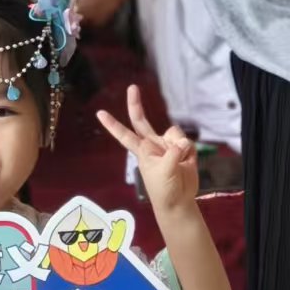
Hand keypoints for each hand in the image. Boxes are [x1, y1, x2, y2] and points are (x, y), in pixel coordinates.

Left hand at [97, 85, 199, 215]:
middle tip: (132, 87)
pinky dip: (190, 150)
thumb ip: (173, 152)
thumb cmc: (164, 190)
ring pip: (174, 132)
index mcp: (142, 150)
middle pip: (142, 121)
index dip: (113, 124)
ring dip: (179, 143)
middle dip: (136, 104)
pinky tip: (188, 161)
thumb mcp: (163, 171)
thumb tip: (184, 141)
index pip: (124, 134)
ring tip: (180, 160)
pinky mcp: (184, 150)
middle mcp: (153, 144)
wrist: (180, 202)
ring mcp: (168, 145)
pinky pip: (188, 142)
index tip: (99, 113)